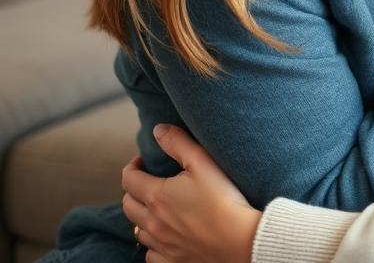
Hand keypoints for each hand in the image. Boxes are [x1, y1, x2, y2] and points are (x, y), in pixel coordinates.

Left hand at [121, 124, 260, 262]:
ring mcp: (160, 245)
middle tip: (149, 180)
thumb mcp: (202, 161)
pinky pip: (150, 254)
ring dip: (142, 216)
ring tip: (157, 207)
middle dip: (134, 190)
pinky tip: (165, 235)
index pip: (129, 179)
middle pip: (127, 205)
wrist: (239, 239)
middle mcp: (152, 222)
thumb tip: (157, 130)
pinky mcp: (171, 261)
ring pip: (137, 230)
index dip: (133, 166)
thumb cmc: (222, 198)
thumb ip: (178, 142)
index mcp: (157, 196)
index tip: (143, 160)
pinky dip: (153, 243)